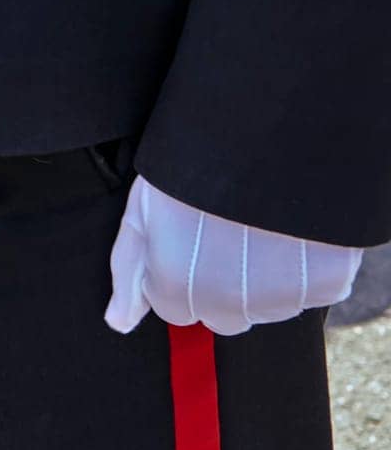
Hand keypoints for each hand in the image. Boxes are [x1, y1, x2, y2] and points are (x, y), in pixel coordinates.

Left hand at [105, 177, 362, 335]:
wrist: (265, 127)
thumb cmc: (192, 165)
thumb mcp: (143, 210)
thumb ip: (129, 271)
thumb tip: (120, 322)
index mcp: (177, 288)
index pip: (178, 311)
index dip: (182, 275)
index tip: (192, 241)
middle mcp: (228, 303)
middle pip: (226, 316)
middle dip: (224, 284)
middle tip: (229, 233)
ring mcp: (279, 295)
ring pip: (270, 307)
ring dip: (268, 278)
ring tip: (263, 226)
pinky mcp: (328, 281)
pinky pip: (318, 290)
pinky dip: (311, 267)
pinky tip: (296, 230)